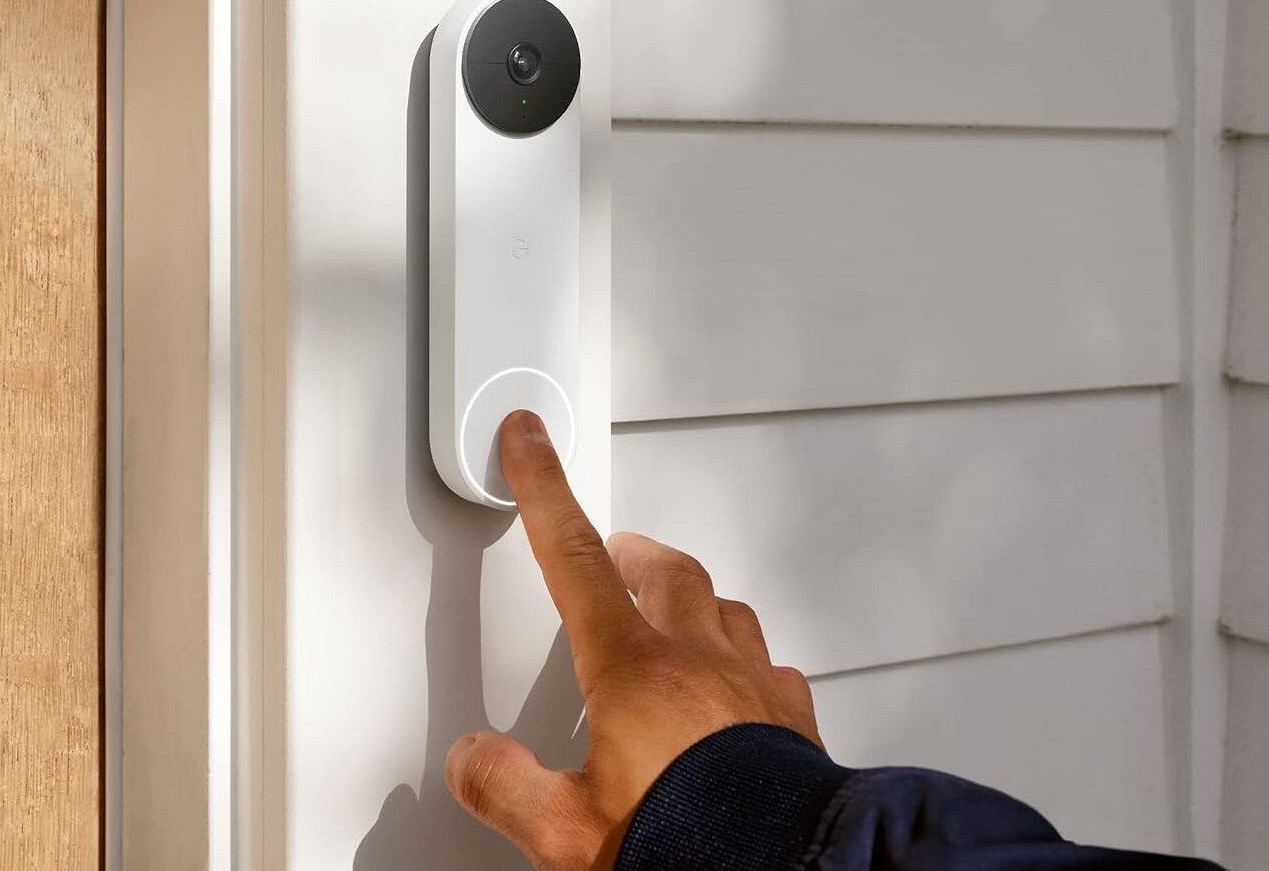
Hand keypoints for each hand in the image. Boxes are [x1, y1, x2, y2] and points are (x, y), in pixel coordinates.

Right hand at [444, 410, 821, 869]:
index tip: (529, 440)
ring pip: (727, 610)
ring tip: (677, 608)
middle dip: (630, 551)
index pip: (574, 557)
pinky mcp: (798, 725)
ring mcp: (757, 689)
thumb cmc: (688, 848)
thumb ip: (508, 787)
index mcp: (635, 669)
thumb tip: (473, 761)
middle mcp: (702, 663)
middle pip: (666, 572)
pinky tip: (746, 685)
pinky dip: (749, 662)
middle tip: (611, 550)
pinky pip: (773, 668)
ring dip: (694, 599)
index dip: (544, 490)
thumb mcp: (567, 833)